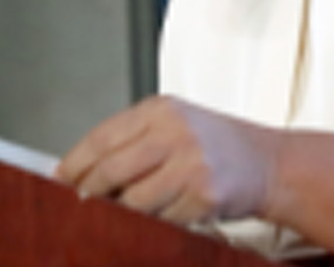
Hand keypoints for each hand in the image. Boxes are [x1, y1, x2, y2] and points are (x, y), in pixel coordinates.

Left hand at [56, 95, 280, 225]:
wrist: (271, 163)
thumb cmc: (217, 145)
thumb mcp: (175, 124)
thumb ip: (133, 139)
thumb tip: (81, 170)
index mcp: (160, 110)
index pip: (102, 137)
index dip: (76, 162)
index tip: (62, 179)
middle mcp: (174, 132)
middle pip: (110, 170)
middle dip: (90, 192)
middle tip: (83, 203)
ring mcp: (191, 164)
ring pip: (133, 201)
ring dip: (122, 213)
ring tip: (124, 213)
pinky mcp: (204, 195)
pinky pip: (162, 219)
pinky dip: (155, 224)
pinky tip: (160, 216)